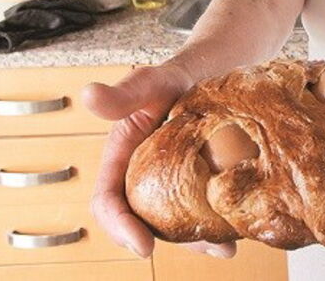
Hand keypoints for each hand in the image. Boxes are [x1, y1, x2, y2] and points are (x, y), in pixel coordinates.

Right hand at [81, 62, 236, 259]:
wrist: (205, 76)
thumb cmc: (171, 80)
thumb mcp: (149, 83)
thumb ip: (122, 94)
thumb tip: (89, 95)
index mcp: (120, 160)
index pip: (108, 201)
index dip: (120, 226)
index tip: (143, 246)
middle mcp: (141, 179)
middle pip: (143, 222)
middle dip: (168, 242)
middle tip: (199, 249)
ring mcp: (168, 186)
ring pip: (174, 225)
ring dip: (196, 242)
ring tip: (224, 248)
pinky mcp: (194, 186)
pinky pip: (198, 214)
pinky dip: (214, 228)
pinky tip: (235, 235)